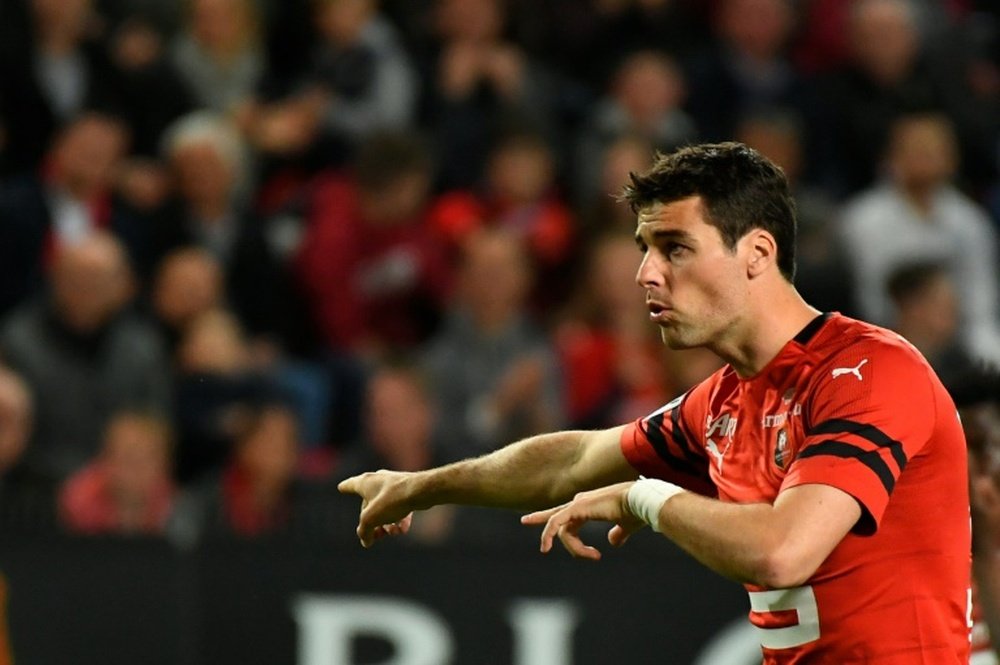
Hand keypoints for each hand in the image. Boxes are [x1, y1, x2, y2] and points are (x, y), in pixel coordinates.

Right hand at [338, 470, 416, 547]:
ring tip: (393, 533)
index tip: (341, 487)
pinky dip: (400, 519)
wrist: (421, 491)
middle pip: (370, 505)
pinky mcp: (407, 491)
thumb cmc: (392, 499)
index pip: (350, 485)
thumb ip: (364, 531)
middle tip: (376, 536)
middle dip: (373, 523)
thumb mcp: (371, 519)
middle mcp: (378, 481)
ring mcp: (393, 485)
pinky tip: (403, 530)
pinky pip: (400, 508)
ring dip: (387, 524)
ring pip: (385, 508)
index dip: (345, 488)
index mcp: (365, 483)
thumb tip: (366, 541)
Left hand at [520, 482, 644, 559]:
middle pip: (555, 514)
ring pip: (560, 528)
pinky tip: (547, 547)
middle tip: (524, 520)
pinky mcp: (577, 508)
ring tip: (593, 556)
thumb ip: (618, 534)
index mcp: (590, 506)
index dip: (556, 521)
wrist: (640, 501)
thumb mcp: (626, 526)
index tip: (547, 529)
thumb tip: (613, 543)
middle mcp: (581, 503)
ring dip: (574, 547)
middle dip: (540, 518)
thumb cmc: (636, 511)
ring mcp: (577, 504)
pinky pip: (557, 524)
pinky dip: (551, 536)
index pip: (567, 515)